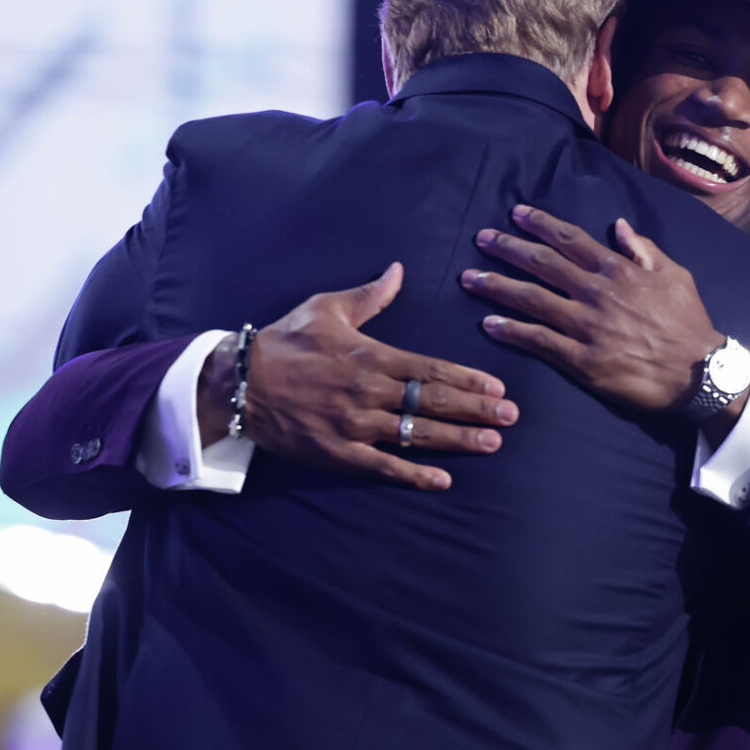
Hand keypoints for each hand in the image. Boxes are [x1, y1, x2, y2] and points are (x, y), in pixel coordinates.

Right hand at [202, 263, 516, 490]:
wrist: (238, 382)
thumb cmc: (285, 341)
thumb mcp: (327, 307)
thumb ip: (370, 295)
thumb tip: (398, 270)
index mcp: (371, 356)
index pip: (430, 368)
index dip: (468, 379)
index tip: (498, 386)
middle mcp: (368, 391)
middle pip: (432, 401)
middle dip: (475, 409)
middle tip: (511, 416)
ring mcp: (355, 425)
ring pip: (416, 433)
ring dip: (457, 439)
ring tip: (492, 443)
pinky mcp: (338, 453)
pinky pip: (383, 466)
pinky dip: (414, 474)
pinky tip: (443, 479)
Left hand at [461, 205, 724, 413]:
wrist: (700, 372)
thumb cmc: (689, 322)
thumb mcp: (674, 274)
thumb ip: (644, 249)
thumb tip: (619, 226)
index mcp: (617, 270)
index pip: (570, 239)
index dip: (539, 224)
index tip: (516, 213)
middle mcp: (596, 293)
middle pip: (542, 263)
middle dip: (507, 248)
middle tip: (480, 239)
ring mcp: (586, 326)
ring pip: (532, 299)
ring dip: (497, 286)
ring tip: (469, 278)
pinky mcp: (582, 360)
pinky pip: (538, 341)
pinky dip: (511, 331)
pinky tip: (488, 324)